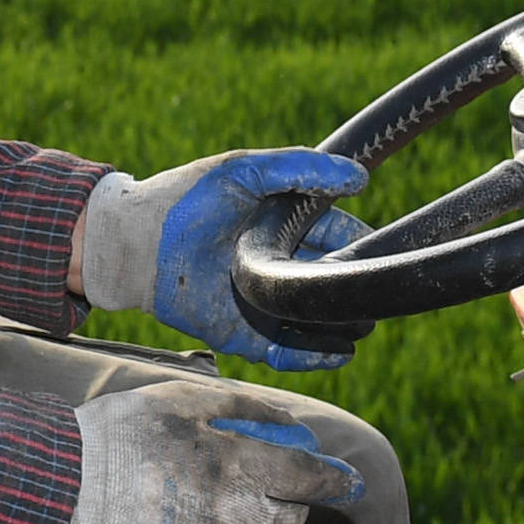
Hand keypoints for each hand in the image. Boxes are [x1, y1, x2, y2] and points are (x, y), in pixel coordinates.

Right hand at [57, 381, 365, 523]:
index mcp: (239, 465)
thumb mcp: (182, 401)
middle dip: (286, 500)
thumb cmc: (122, 437)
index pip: (310, 477)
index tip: (345, 481)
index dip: (334, 479)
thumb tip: (288, 422)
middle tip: (259, 488)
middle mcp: (238, 515)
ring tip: (229, 517)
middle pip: (293, 517)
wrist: (66, 492)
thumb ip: (242, 408)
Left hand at [73, 149, 369, 371]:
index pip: (335, 234)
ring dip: (342, 324)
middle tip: (382, 290)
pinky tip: (339, 351)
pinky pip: (284, 350)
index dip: (360, 240)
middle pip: (329, 279)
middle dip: (355, 286)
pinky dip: (313, 355)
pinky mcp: (242, 333)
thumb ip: (301, 168)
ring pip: (313, 319)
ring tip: (367, 323)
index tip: (387, 249)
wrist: (136, 241)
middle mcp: (274, 264)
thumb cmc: (187, 198)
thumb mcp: (246, 171)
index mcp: (279, 225)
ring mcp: (259, 301)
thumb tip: (360, 179)